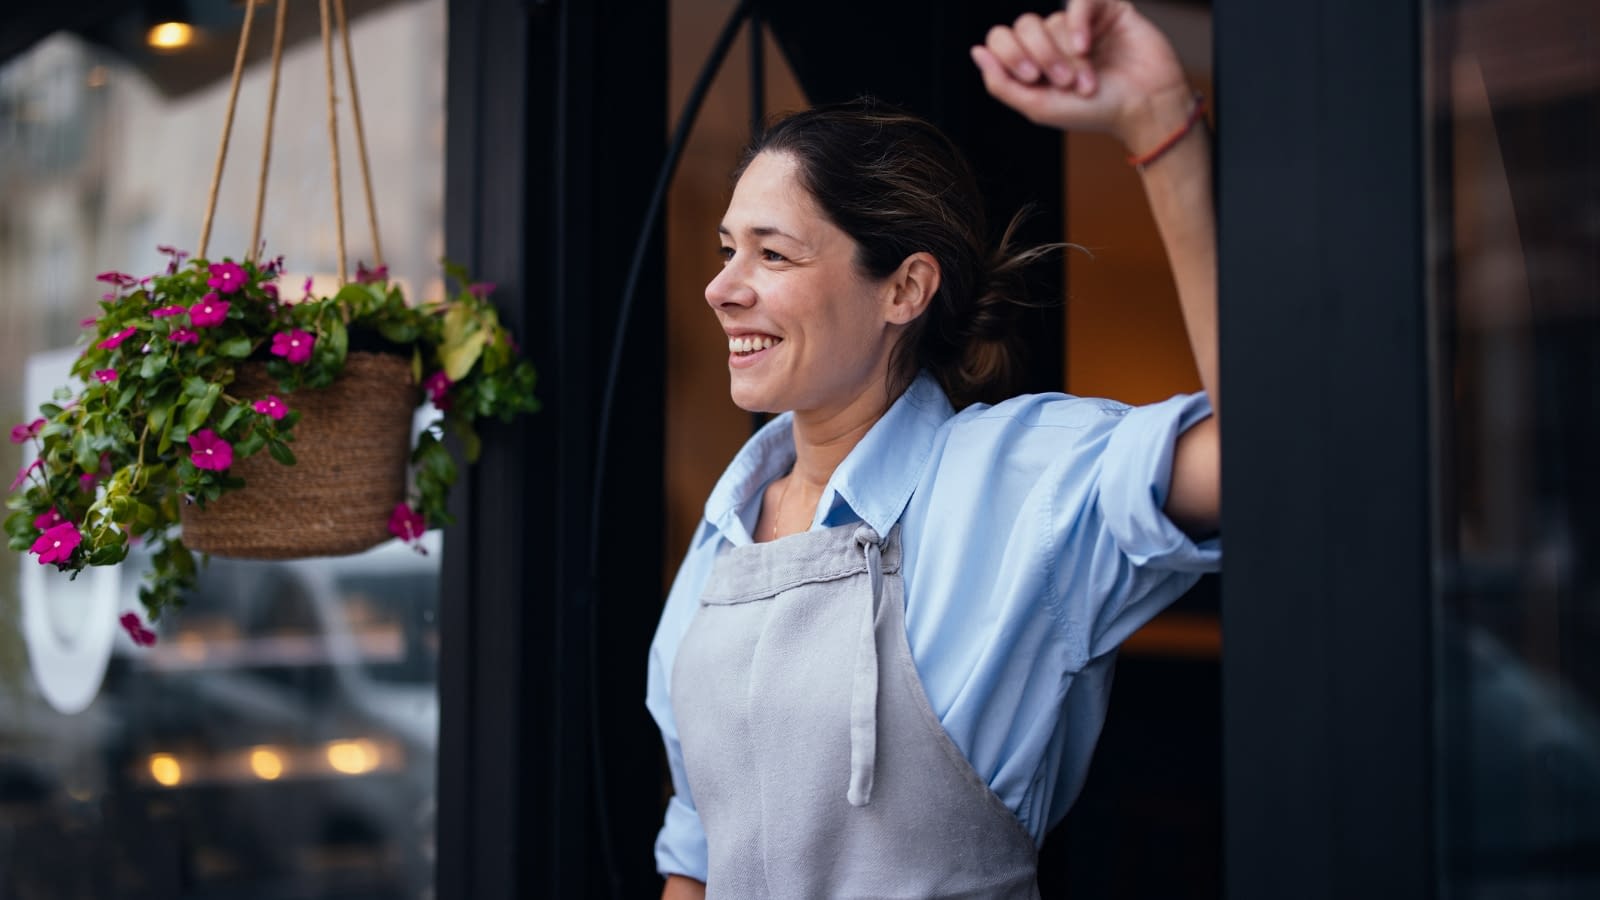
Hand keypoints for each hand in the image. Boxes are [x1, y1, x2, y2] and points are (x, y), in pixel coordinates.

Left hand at [971, 0, 1190, 151]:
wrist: (1143, 109)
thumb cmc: (1094, 112)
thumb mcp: (1038, 106)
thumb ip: (1001, 83)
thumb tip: (976, 52)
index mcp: (1033, 60)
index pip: (1000, 38)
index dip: (1010, 55)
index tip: (1032, 78)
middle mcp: (1053, 38)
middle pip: (1025, 26)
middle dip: (1042, 58)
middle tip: (1065, 84)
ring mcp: (1079, 23)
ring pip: (1053, 22)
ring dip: (1068, 57)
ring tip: (1088, 82)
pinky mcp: (1107, 9)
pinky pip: (1079, 2)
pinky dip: (1078, 25)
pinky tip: (1086, 46)